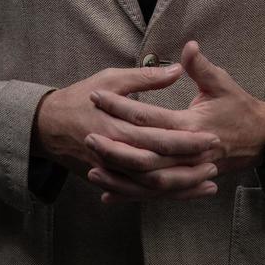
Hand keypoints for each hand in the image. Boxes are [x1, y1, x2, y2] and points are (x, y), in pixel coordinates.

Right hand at [32, 62, 220, 195]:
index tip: (212, 136)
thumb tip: (177, 69)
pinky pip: (140, 193)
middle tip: (216, 158)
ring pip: (152, 186)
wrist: (47, 126)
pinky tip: (186, 193)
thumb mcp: (111, 78)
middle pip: (159, 165)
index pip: (159, 136)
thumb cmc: (81, 97)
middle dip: (190, 164)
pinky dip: (164, 196)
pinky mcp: (110, 180)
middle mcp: (114, 152)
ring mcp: (111, 171)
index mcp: (117, 125)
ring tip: (210, 182)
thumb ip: (145, 77)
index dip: (187, 139)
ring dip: (182, 186)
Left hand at [87, 40, 264, 203]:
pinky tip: (107, 195)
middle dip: (114, 147)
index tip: (97, 96)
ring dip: (119, 177)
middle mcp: (188, 153)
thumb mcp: (222, 83)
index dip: (121, 106)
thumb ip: (201, 66)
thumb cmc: (239, 108)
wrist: (260, 139)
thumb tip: (188, 47)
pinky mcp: (185, 182)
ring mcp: (187, 172)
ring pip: (147, 181)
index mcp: (192, 126)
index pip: (149, 117)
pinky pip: (154, 193)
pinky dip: (131, 195)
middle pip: (144, 155)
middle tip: (87, 135)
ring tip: (92, 168)